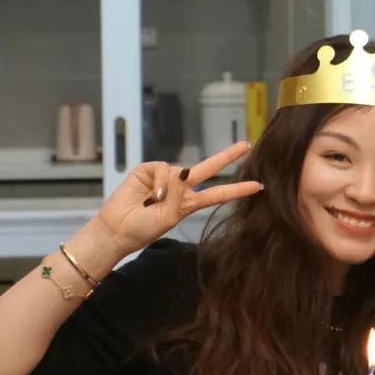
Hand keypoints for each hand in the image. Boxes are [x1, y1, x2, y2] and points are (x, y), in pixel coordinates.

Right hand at [95, 141, 262, 256]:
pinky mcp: (148, 170)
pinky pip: (162, 169)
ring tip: (152, 204)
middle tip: (247, 145)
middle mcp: (181, 187)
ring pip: (180, 171)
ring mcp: (165, 177)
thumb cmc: (144, 228)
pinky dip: (158, 183)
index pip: (218, 194)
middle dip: (227, 156)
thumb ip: (180, 196)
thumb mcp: (170, 218)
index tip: (257, 187)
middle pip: (208, 168)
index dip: (236, 190)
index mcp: (190, 203)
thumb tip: (182, 173)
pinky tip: (148, 195)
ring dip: (168, 189)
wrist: (117, 229)